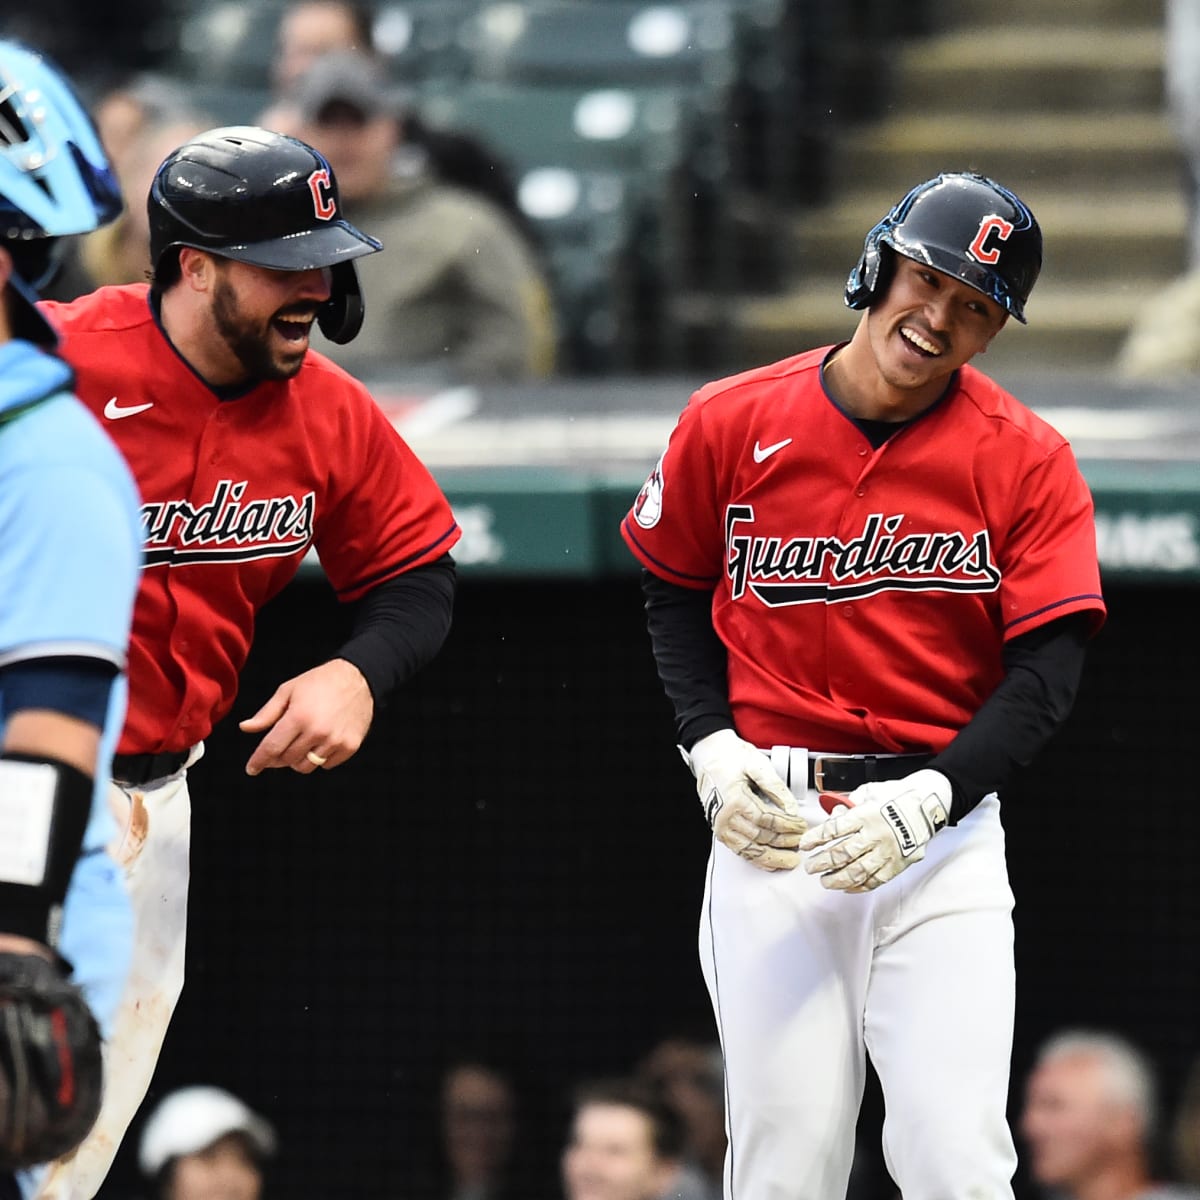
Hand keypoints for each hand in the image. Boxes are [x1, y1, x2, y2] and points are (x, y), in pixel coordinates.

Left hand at [239, 659, 373, 775]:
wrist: (358, 678)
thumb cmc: (321, 682)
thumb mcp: (288, 691)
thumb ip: (266, 713)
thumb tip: (245, 727)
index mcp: (298, 717)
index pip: (271, 748)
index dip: (258, 761)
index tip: (252, 768)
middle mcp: (317, 732)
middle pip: (287, 760)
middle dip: (278, 757)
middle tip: (280, 747)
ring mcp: (335, 741)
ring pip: (306, 766)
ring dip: (298, 759)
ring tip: (301, 743)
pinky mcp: (350, 746)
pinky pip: (326, 765)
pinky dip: (320, 758)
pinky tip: (320, 742)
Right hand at [683, 729, 806, 871]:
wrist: (708, 754)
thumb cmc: (730, 756)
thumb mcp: (757, 764)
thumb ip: (776, 787)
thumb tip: (792, 808)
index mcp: (735, 799)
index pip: (769, 821)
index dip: (788, 826)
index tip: (801, 825)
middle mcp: (725, 816)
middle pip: (762, 837)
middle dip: (785, 841)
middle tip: (800, 841)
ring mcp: (721, 825)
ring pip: (751, 850)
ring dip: (773, 857)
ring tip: (790, 859)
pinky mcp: (719, 830)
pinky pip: (740, 851)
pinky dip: (757, 860)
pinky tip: (770, 863)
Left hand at [799, 769, 950, 891]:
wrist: (928, 805)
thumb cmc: (897, 796)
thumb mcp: (870, 791)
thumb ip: (850, 803)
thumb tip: (834, 814)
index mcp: (865, 815)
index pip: (834, 829)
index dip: (816, 838)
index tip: (805, 844)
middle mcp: (875, 835)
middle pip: (842, 853)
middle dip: (822, 862)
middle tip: (810, 867)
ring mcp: (887, 852)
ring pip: (857, 871)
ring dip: (837, 878)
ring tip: (825, 881)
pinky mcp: (897, 864)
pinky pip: (875, 880)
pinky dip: (859, 886)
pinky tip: (847, 887)